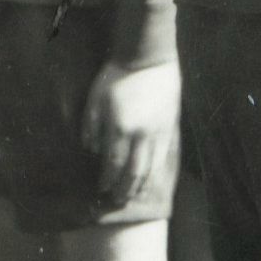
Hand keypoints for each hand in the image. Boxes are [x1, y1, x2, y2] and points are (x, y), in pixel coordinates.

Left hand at [88, 57, 178, 209]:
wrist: (149, 60)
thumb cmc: (116, 77)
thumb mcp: (94, 99)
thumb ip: (90, 127)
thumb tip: (91, 151)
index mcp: (119, 128)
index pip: (112, 163)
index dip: (106, 179)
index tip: (100, 189)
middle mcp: (140, 135)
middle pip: (133, 172)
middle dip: (124, 189)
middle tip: (117, 201)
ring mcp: (157, 134)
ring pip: (151, 168)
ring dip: (141, 186)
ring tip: (133, 196)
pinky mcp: (169, 129)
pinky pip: (163, 158)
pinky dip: (156, 173)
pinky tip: (152, 181)